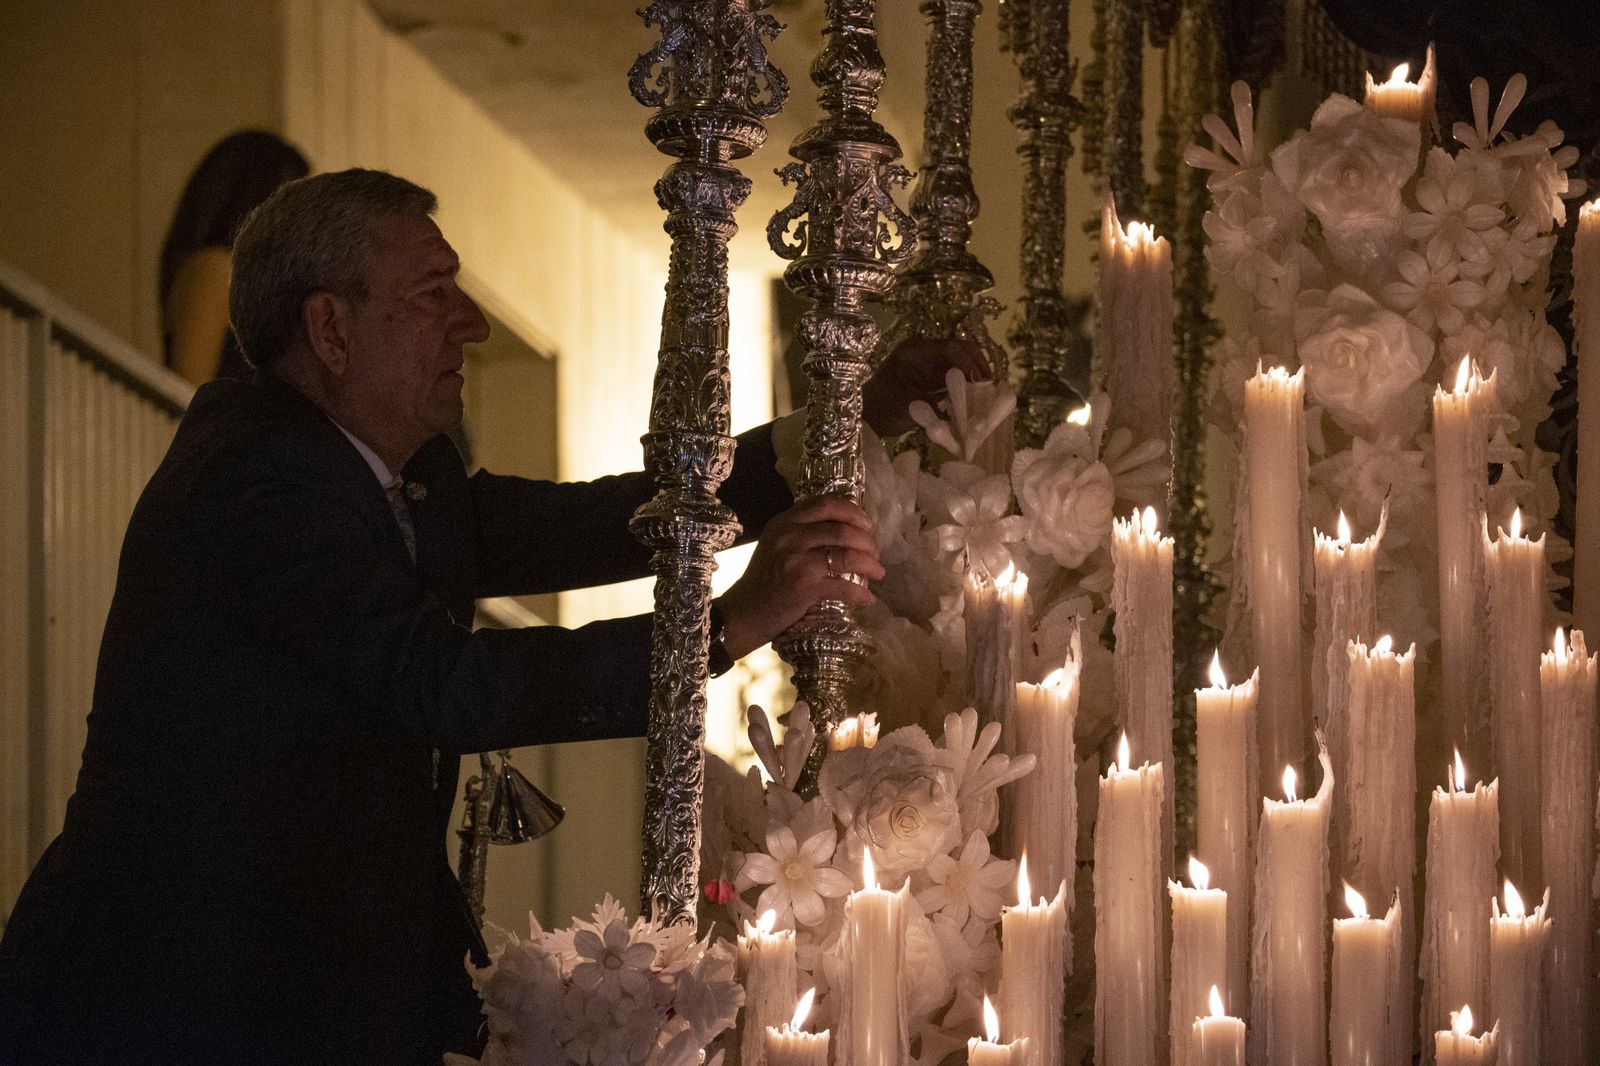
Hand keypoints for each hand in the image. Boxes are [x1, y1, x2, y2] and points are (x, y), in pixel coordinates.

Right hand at [717, 497, 883, 659]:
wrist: (742, 614)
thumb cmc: (762, 581)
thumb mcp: (776, 546)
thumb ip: (801, 533)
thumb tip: (845, 530)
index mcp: (783, 522)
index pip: (825, 504)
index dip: (852, 512)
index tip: (866, 525)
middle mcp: (789, 537)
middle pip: (842, 529)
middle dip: (867, 541)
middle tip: (875, 553)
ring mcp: (796, 561)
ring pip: (847, 556)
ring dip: (869, 565)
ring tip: (878, 573)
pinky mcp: (804, 587)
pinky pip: (843, 587)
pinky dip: (860, 594)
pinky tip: (868, 599)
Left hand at [862, 336, 990, 436]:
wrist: (868, 416)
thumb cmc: (885, 411)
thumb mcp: (914, 406)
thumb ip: (943, 399)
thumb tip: (973, 401)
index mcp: (915, 351)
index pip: (951, 348)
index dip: (971, 364)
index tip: (984, 383)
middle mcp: (923, 349)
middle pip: (960, 349)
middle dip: (978, 366)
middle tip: (990, 388)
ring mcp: (928, 359)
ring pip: (960, 359)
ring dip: (974, 374)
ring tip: (987, 393)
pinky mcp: (932, 371)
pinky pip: (955, 370)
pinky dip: (966, 382)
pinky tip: (975, 396)